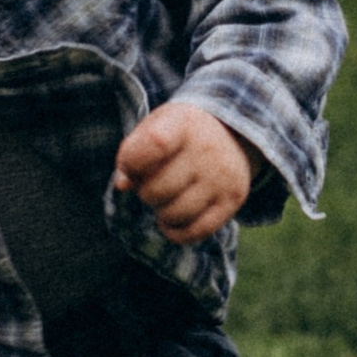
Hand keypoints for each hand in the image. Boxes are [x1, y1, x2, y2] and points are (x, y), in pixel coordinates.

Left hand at [113, 100, 252, 244]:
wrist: (233, 133)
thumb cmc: (181, 134)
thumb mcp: (155, 127)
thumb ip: (132, 152)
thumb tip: (123, 185)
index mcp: (183, 123)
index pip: (154, 143)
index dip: (132, 162)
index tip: (131, 166)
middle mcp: (207, 149)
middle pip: (157, 190)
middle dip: (146, 192)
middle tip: (154, 183)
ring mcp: (222, 177)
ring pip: (174, 215)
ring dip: (162, 213)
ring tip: (167, 198)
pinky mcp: (233, 200)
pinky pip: (196, 232)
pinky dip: (176, 232)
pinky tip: (173, 219)